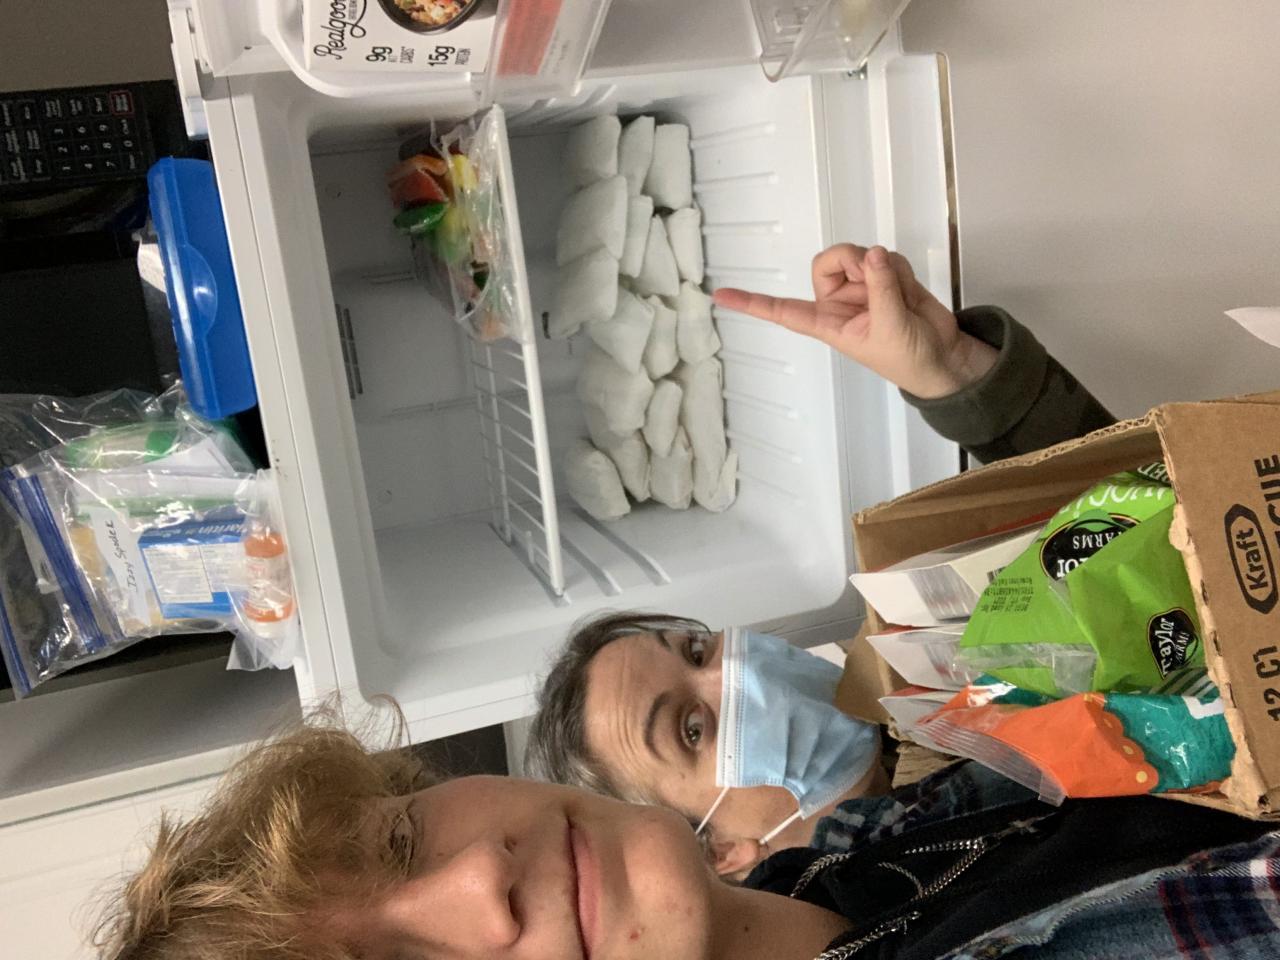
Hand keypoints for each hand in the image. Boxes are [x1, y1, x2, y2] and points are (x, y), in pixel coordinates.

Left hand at [712, 244, 996, 398]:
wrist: (942, 356)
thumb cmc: (907, 357)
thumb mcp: (890, 327)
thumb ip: (881, 288)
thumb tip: (872, 254)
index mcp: (826, 324)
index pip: (781, 312)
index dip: (752, 304)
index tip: (720, 295)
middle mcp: (838, 303)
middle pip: (826, 262)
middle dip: (849, 258)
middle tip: (872, 268)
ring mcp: (861, 288)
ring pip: (858, 255)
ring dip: (882, 267)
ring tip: (899, 292)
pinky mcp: (885, 277)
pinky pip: (883, 256)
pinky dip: (898, 267)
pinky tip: (908, 287)